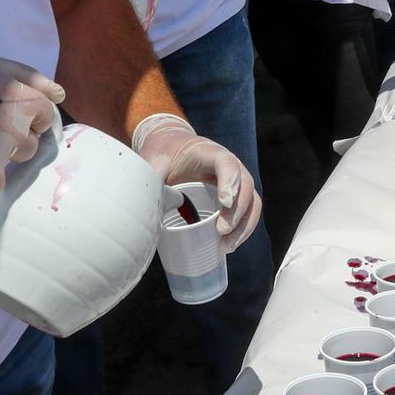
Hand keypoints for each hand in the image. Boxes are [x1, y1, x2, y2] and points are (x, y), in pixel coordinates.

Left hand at [133, 113, 261, 251]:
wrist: (173, 147)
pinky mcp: (235, 195)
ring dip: (244, 226)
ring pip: (252, 202)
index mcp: (210, 152)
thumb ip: (149, 178)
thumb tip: (142, 208)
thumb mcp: (154, 161)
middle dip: (237, 212)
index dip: (230, 181)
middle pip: (245, 186)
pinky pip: (249, 211)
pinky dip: (243, 229)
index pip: (227, 163)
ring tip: (227, 246)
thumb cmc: (164, 154)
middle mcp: (230, 165)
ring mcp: (236, 180)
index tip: (225, 202)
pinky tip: (229, 245)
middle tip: (220, 232)